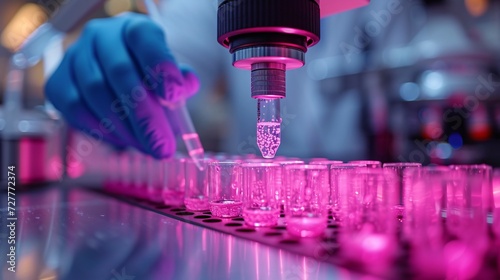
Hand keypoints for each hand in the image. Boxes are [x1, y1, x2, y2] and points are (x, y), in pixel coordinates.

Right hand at [45, 13, 198, 157]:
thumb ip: (183, 83)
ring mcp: (75, 57)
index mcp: (135, 28)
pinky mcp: (57, 82)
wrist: (122, 77)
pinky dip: (101, 131)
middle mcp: (102, 36)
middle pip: (119, 73)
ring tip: (147, 148)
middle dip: (144, 116)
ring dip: (124, 129)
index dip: (159, 66)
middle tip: (162, 147)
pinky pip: (76, 110)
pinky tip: (123, 141)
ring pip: (95, 94)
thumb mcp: (174, 76)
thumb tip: (184, 88)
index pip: (144, 39)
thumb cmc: (152, 80)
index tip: (174, 96)